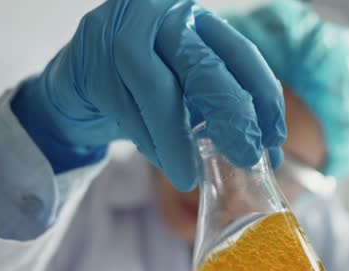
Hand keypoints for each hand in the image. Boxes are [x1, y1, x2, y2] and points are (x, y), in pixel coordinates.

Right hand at [12, 0, 286, 190]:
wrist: (73, 86)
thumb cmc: (140, 88)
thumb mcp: (185, 88)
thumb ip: (217, 107)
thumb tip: (264, 154)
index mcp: (194, 20)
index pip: (240, 53)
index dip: (263, 97)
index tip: (275, 138)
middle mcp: (161, 17)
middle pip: (205, 69)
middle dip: (231, 118)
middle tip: (245, 157)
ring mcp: (122, 36)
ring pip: (161, 94)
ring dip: (178, 142)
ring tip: (190, 177)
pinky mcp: (91, 65)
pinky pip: (128, 113)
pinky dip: (150, 144)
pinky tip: (164, 163)